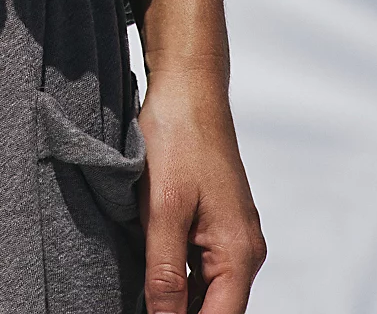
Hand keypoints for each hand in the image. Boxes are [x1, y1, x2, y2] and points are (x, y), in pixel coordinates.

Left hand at [137, 63, 265, 313]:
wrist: (187, 86)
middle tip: (134, 302)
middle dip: (176, 313)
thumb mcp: (163, 210)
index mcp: (239, 254)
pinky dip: (174, 276)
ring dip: (173, 298)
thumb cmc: (179, 138)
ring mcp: (230, 237)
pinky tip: (147, 274)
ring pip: (203, 291)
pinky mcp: (214, 222)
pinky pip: (197, 266)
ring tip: (136, 293)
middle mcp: (243, 251)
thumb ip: (163, 273)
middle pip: (213, 309)